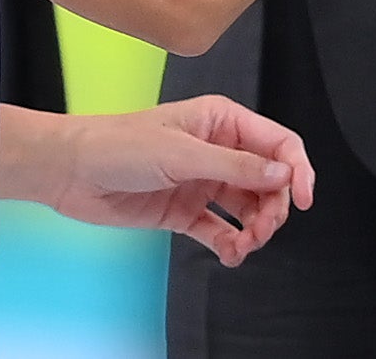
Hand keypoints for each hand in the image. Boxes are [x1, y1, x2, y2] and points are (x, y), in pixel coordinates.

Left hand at [21, 97, 313, 266]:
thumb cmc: (118, 145)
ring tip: (244, 246)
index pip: (277, 144)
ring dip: (254, 230)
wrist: (71, 171)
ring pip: (248, 208)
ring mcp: (202, 182)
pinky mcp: (186, 210)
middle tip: (262, 231)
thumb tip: (282, 174)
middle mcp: (217, 150)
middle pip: (268, 182)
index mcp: (221, 121)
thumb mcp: (181, 154)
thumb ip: (234, 167)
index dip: (298, 170)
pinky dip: (231, 244)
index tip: (304, 200)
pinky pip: (221, 230)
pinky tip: (230, 254)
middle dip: (273, 209)